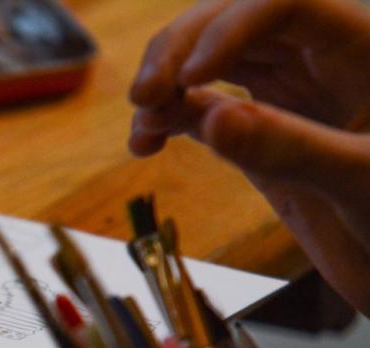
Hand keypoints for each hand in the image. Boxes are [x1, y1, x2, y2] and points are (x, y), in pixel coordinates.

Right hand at [128, 0, 369, 314]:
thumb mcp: (362, 184)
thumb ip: (294, 149)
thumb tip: (214, 117)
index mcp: (362, 50)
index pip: (286, 4)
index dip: (229, 29)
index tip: (190, 76)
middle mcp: (320, 62)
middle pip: (234, 20)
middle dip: (180, 49)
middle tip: (144, 95)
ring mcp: (287, 96)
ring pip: (210, 59)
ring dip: (166, 82)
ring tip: (144, 123)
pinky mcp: (260, 134)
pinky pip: (203, 108)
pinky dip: (168, 118)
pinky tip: (146, 142)